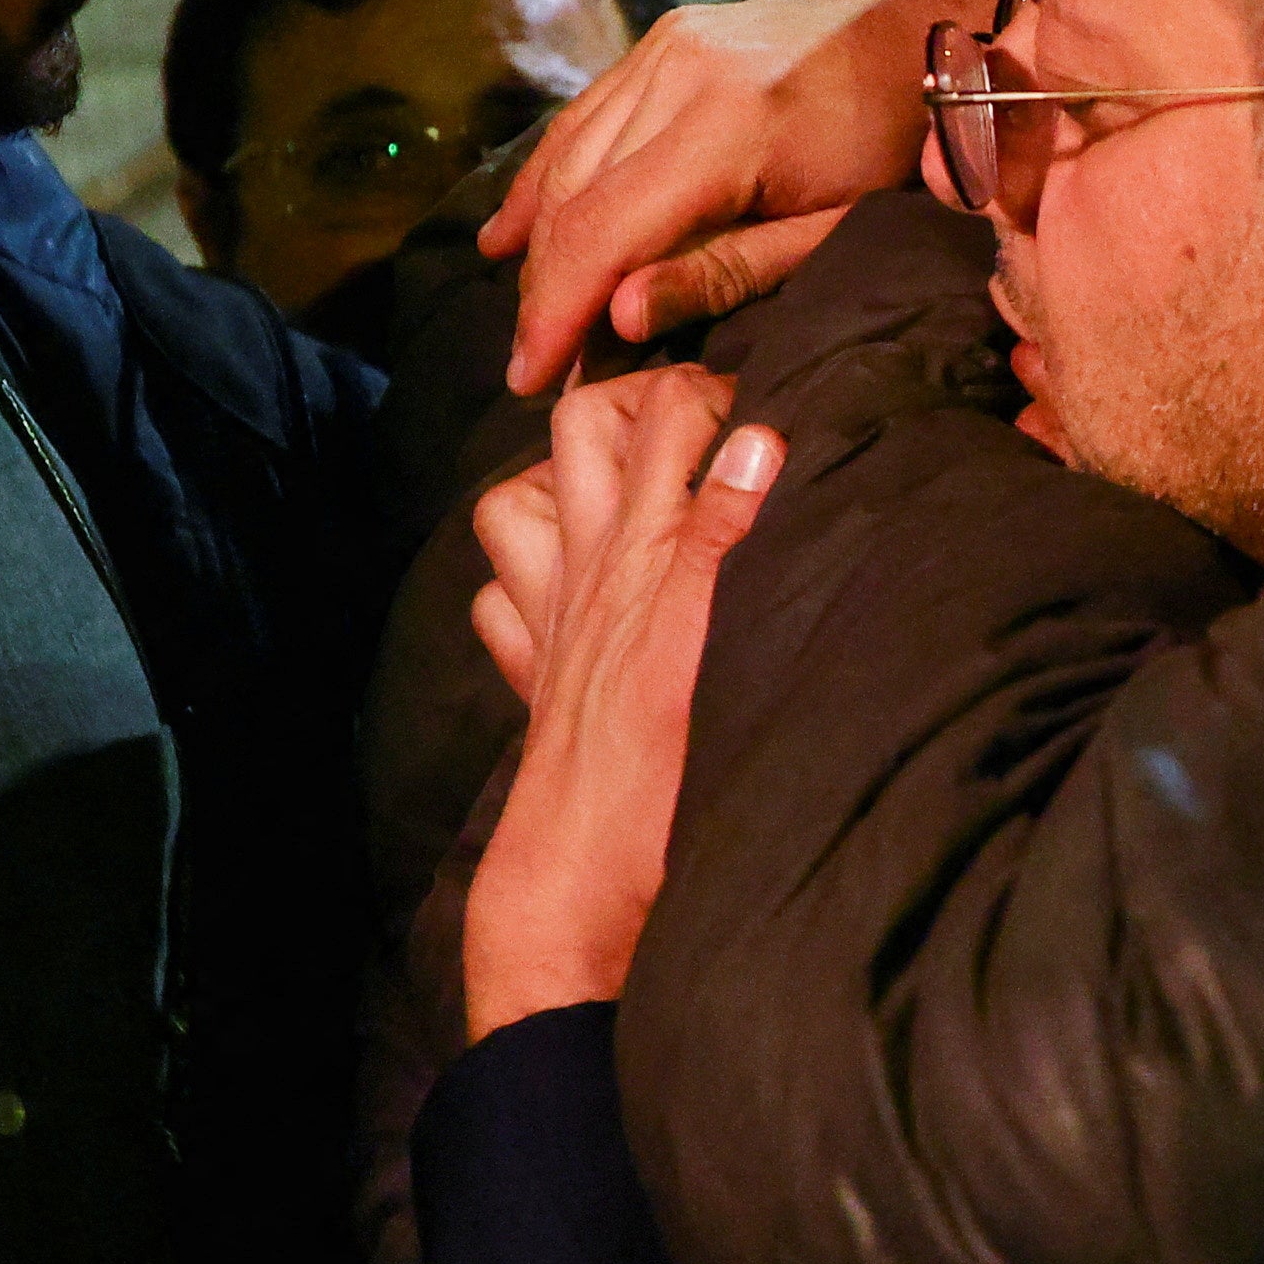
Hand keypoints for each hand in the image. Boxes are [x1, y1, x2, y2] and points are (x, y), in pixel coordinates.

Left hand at [462, 367, 781, 1037]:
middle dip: (632, 399)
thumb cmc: (670, 768)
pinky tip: (559, 595)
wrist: (586, 877)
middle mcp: (589, 567)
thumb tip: (762, 440)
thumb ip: (737, 534)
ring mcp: (551, 619)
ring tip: (615, 492)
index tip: (764, 401)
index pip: (672, 415)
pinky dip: (520, 584)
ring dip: (556, 483)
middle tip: (691, 416)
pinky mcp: (537, 676)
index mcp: (649, 548)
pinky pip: (499, 603)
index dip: (714, 386)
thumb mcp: (722, 636)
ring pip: (514, 504)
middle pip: (582, 428)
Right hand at [482, 0, 999, 392]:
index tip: (530, 376)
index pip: (603, 229)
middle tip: (535, 367)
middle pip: (574, 196)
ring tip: (529, 318)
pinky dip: (547, 178)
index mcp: (728, 124)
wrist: (940, 37)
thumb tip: (617, 317)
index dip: (556, 309)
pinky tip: (512, 233)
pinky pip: (586, 117)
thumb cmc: (905, 151)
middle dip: (547, 289)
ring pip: (569, 156)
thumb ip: (725, 272)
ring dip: (540, 242)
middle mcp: (680, 70)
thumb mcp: (834, 231)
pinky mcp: (669, 38)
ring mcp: (669, 45)